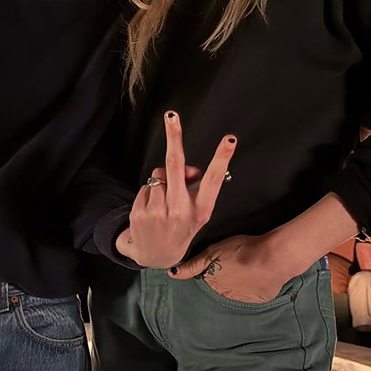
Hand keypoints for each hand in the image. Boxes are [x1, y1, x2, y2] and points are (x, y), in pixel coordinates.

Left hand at [115, 111, 236, 267]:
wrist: (155, 255)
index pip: (214, 179)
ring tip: (164, 201)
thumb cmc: (181, 226)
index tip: (230, 139)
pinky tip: (152, 208)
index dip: (222, 157)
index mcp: (201, 210)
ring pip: (159, 175)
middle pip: (175, 165)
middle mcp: (181, 211)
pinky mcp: (140, 213)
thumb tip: (188, 168)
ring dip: (161, 181)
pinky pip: (146, 185)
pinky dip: (149, 191)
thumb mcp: (197, 212)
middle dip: (174, 136)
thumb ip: (196, 187)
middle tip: (171, 115)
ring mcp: (158, 213)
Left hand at [169, 233, 290, 303]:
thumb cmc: (242, 250)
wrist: (274, 257)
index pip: (204, 285)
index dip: (208, 275)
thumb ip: (192, 265)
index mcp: (212, 286)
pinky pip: (252, 295)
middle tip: (232, 267)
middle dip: (221, 282)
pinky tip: (255, 276)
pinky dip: (252, 287)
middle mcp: (225, 297)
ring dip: (236, 286)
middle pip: (218, 291)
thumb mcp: (213, 252)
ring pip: (235, 294)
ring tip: (244, 270)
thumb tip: (171, 274)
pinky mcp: (259, 300)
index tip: (215, 267)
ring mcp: (243, 301)